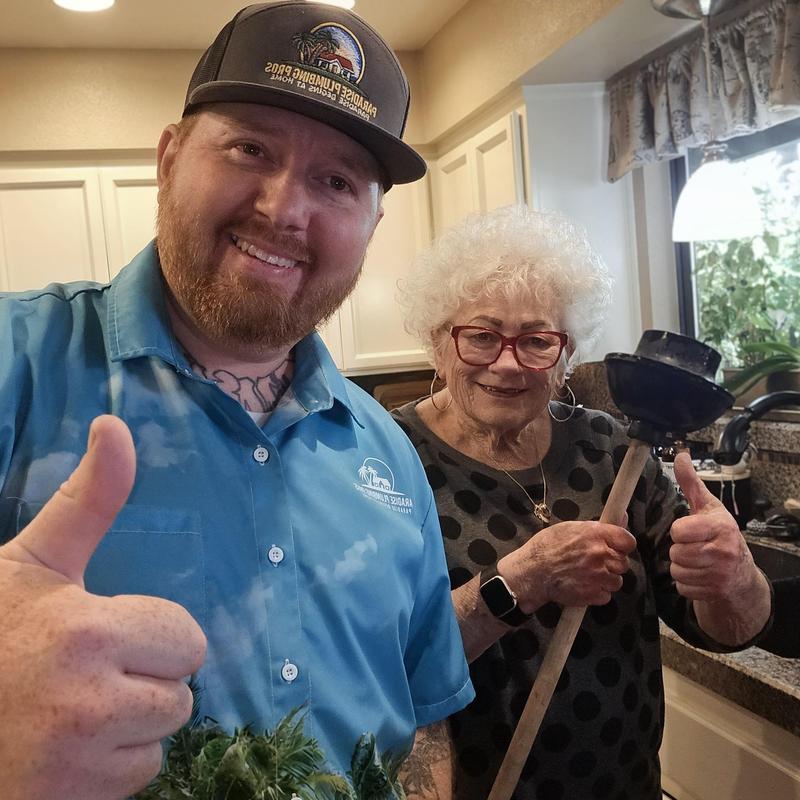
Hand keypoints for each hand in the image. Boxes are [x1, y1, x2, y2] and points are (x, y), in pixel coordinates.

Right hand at [0, 415, 206, 799]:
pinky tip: (63, 750)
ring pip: (160, 740)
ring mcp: (76, 769)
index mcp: (87, 634)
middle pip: (181, 694)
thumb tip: (116, 424)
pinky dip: (109, 768)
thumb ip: (87, 500)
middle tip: (85, 671)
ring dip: (131, 726)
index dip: (154, 634)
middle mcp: (89, 706)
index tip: (105, 631)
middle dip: (147, 679)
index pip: (188, 640)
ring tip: (70, 709)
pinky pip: (133, 782)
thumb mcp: (33, 561)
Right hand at [501, 520, 636, 608]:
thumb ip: (599, 526)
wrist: (532, 572)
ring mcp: (598, 576)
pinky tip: (584, 586)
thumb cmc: (546, 547)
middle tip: (596, 562)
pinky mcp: (593, 595)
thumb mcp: (570, 528)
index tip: (617, 547)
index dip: (623, 545)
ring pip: (617, 581)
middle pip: (624, 563)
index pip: (628, 541)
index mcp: (595, 535)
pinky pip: (606, 595)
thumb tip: (623, 517)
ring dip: (606, 579)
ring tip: (589, 575)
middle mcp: (600, 555)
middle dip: (612, 563)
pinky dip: (598, 593)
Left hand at [669, 452, 758, 601]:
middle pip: (675, 552)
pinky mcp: (715, 592)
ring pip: (676, 570)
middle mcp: (723, 551)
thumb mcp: (709, 507)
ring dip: (681, 567)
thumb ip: (691, 483)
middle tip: (693, 547)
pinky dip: (686, 582)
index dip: (679, 531)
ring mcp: (720, 574)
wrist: (741, 573)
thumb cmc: (720, 535)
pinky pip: (682, 587)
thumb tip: (680, 456)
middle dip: (679, 550)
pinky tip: (699, 575)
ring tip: (696, 560)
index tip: (689, 530)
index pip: (679, 530)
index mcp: (721, 527)